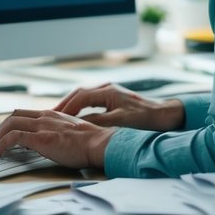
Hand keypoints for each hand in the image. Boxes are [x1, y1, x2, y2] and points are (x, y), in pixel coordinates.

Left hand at [0, 109, 114, 169]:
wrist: (100, 144)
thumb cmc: (91, 142)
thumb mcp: (73, 131)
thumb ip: (59, 132)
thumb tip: (49, 142)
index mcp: (52, 115)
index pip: (25, 113)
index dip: (12, 122)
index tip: (7, 133)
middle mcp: (45, 117)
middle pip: (14, 116)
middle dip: (1, 128)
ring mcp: (42, 127)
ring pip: (10, 124)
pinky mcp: (40, 139)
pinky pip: (13, 138)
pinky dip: (2, 144)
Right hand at [54, 84, 184, 131]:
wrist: (166, 116)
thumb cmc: (146, 120)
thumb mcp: (120, 122)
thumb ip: (98, 122)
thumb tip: (76, 125)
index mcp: (108, 92)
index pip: (79, 98)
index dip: (65, 108)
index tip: (52, 118)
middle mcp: (107, 89)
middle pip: (78, 94)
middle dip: (63, 105)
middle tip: (48, 116)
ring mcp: (111, 93)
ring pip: (84, 97)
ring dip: (71, 106)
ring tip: (58, 117)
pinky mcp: (114, 100)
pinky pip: (91, 102)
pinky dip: (80, 109)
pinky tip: (76, 118)